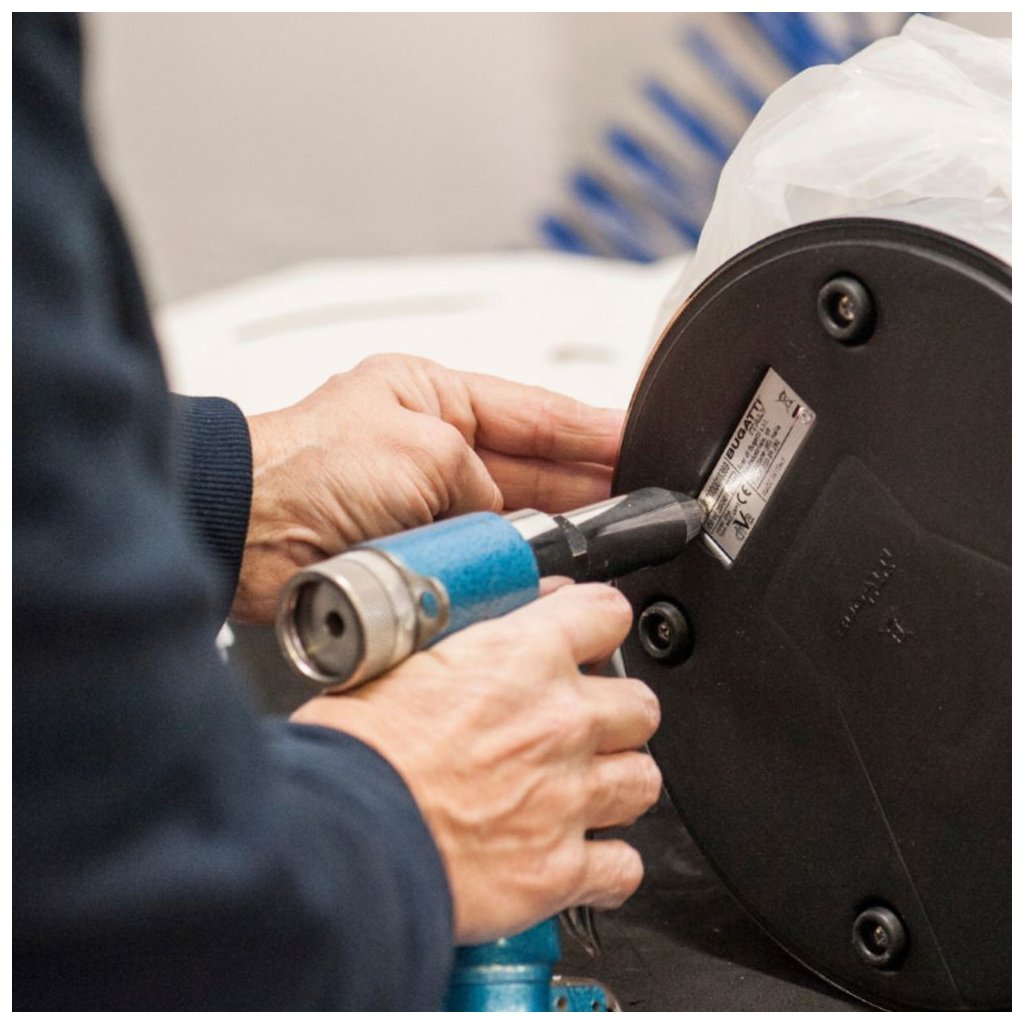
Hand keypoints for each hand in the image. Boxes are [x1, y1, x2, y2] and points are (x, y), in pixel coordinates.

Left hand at [234, 354, 623, 622]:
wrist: (245, 531)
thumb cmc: (305, 465)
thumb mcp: (422, 447)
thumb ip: (484, 480)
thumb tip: (510, 525)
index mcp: (431, 396)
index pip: (532, 410)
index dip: (588, 428)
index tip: (634, 438)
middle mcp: (430, 447)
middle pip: (528, 465)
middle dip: (581, 482)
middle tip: (632, 497)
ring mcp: (422, 501)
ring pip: (507, 517)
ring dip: (545, 530)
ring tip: (598, 538)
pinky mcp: (412, 550)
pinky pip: (478, 557)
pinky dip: (506, 566)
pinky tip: (539, 572)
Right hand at [290, 582, 661, 945]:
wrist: (341, 841)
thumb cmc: (354, 756)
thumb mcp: (396, 664)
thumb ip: (457, 649)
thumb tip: (470, 639)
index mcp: (521, 658)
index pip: (605, 613)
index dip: (597, 624)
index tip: (588, 638)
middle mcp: (560, 722)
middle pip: (639, 705)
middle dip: (614, 714)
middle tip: (577, 725)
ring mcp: (568, 797)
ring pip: (643, 780)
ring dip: (616, 783)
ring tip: (580, 790)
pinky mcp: (559, 869)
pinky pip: (623, 867)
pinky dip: (607, 866)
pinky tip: (580, 859)